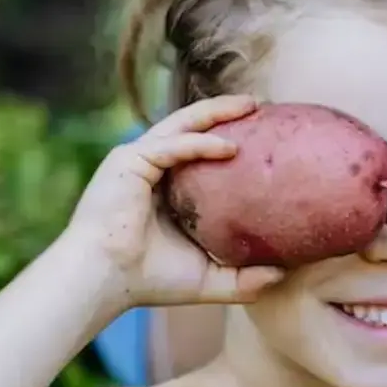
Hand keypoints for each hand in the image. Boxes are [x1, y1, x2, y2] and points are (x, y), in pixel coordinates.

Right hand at [63, 95, 283, 308]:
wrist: (103, 281)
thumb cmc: (148, 281)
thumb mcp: (207, 279)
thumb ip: (243, 278)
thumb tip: (283, 275)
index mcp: (164, 188)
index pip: (198, 151)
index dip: (228, 137)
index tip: (265, 135)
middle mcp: (150, 168)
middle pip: (192, 128)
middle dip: (226, 113)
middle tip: (262, 106)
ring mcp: (136, 160)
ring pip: (182, 125)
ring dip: (216, 111)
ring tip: (251, 105)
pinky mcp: (129, 161)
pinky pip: (172, 145)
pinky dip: (202, 143)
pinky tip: (231, 147)